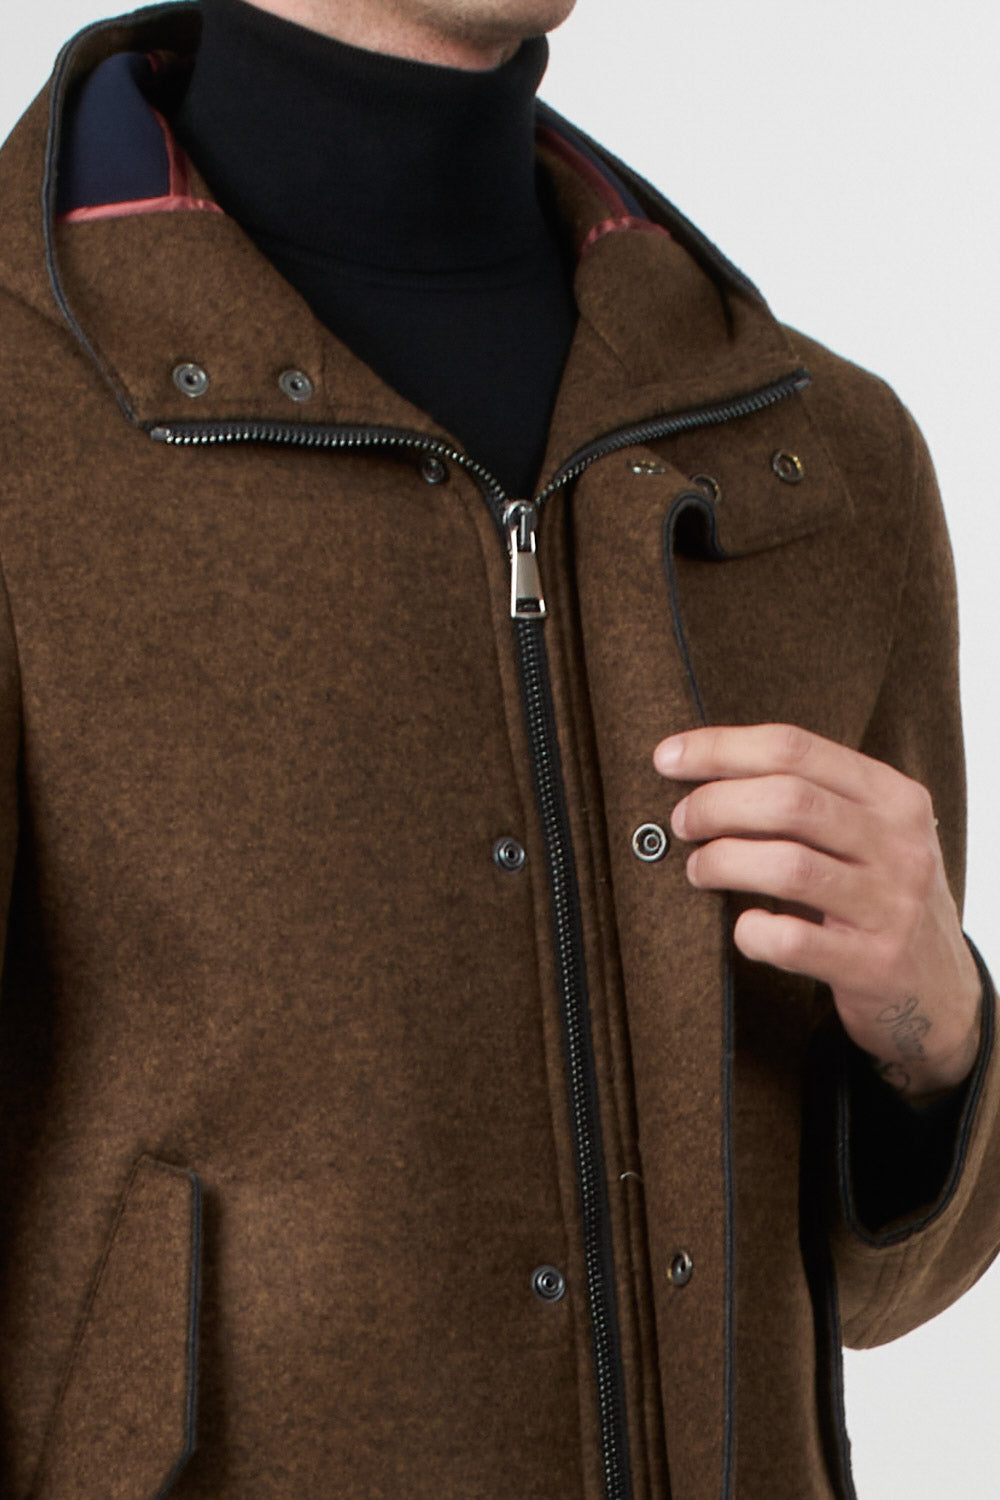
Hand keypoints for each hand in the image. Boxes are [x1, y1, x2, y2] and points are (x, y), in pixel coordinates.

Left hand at [653, 723, 982, 1106]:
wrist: (937, 991)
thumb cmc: (877, 897)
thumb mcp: (866, 835)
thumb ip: (805, 799)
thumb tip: (699, 772)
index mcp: (893, 797)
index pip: (796, 749)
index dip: (721, 748)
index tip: (668, 758)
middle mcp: (900, 845)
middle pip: (788, 801)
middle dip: (715, 805)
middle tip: (681, 822)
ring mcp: (892, 906)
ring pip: (788, 866)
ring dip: (722, 862)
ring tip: (698, 870)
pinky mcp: (875, 965)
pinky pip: (792, 940)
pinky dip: (751, 931)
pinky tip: (743, 927)